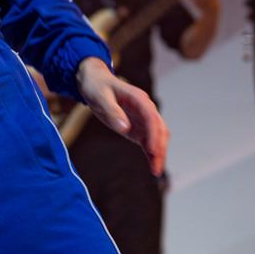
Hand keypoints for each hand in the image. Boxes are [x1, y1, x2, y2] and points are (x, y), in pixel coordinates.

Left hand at [75, 58, 168, 176]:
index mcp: (138, 99)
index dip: (153, 134)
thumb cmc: (97, 87)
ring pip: (157, 137)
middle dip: (160, 147)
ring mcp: (142, 119)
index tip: (152, 150)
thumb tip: (125, 128)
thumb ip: (112, 111)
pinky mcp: (137, 127)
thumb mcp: (100, 97)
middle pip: (159, 129)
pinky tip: (152, 167)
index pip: (151, 117)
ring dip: (159, 153)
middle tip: (156, 167)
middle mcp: (145, 109)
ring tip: (156, 171)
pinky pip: (148, 141)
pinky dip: (151, 153)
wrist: (94, 82)